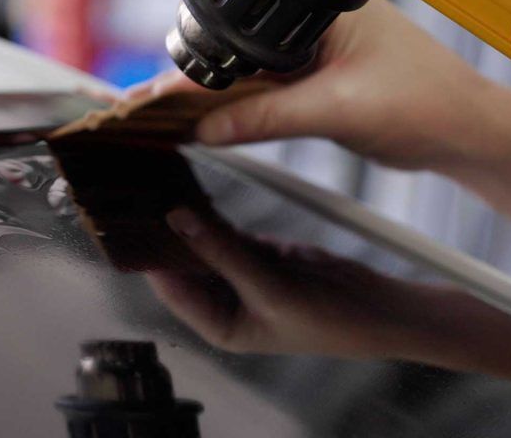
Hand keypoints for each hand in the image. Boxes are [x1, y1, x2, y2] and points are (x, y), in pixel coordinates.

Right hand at [142, 0, 509, 171]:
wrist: (467, 135)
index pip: (245, 34)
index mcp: (325, 14)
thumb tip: (209, 125)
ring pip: (252, 77)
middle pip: (241, 53)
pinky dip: (242, 111)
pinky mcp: (322, 86)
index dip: (202, 62)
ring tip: (170, 116)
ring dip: (219, 98)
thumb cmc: (428, 105)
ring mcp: (319, 58)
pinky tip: (215, 124)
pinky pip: (270, 96)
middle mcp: (318, 30)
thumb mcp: (337, 111)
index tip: (164, 88)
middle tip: (154, 105)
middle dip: (200, 80)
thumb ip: (268, 117)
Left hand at [146, 207, 421, 356]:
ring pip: (200, 242)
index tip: (131, 220)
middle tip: (141, 192)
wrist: (379, 308)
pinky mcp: (256, 253)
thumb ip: (222, 252)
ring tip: (158, 184)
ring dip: (184, 218)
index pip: (170, 288)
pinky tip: (190, 189)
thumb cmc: (330, 319)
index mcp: (219, 325)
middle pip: (180, 262)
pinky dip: (209, 213)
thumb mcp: (271, 288)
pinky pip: (223, 230)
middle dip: (163, 232)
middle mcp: (222, 302)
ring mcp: (238, 274)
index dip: (150, 256)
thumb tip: (176, 218)